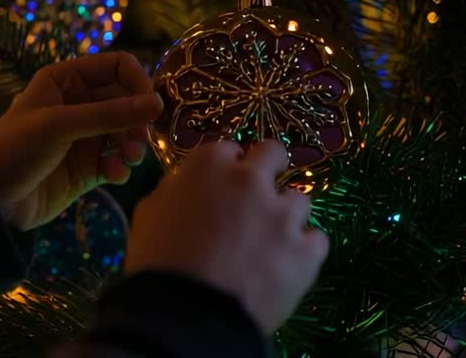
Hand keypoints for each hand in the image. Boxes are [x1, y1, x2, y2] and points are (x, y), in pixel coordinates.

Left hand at [0, 52, 161, 229]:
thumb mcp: (59, 126)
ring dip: (134, 144)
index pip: (117, 66)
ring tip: (129, 159)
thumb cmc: (15, 150)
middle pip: (127, 100)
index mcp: (66, 80)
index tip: (151, 106)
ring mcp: (85, 136)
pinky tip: (114, 175)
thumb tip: (157, 104)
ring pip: (127, 131)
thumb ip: (109, 115)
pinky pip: (118, 160)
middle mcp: (79, 103)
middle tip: (140, 140)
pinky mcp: (89, 167)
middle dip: (138, 119)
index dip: (138, 82)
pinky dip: (122, 166)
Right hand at [125, 140, 329, 333]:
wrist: (186, 317)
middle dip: (267, 168)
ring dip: (285, 216)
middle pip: (273, 153)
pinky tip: (288, 266)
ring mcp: (283, 215)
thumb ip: (173, 190)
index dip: (226, 167)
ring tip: (270, 243)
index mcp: (209, 167)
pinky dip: (304, 251)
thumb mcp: (148, 215)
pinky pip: (317, 240)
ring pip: (299, 200)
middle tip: (256, 197)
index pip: (227, 149)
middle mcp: (251, 180)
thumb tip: (186, 184)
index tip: (221, 186)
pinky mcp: (306, 251)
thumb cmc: (156, 264)